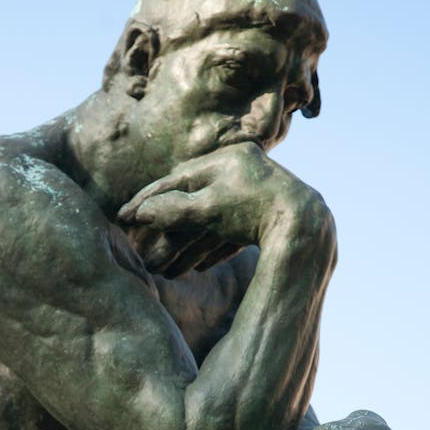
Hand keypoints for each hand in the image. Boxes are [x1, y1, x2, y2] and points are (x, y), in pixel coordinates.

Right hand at [117, 142, 331, 277]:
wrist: (305, 227)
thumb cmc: (255, 211)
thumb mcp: (208, 210)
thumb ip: (174, 210)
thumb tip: (141, 214)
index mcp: (224, 160)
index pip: (175, 181)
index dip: (147, 201)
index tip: (123, 217)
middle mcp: (239, 172)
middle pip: (191, 202)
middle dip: (166, 231)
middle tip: (141, 246)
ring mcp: (253, 194)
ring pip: (209, 221)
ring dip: (187, 246)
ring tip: (166, 268)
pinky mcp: (266, 217)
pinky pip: (229, 233)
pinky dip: (212, 249)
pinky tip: (201, 268)